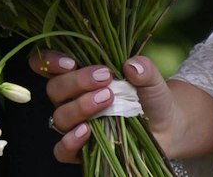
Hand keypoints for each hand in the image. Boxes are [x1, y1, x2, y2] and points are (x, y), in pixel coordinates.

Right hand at [28, 49, 195, 163]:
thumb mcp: (151, 79)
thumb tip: (132, 66)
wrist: (166, 126)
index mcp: (78, 75)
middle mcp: (71, 99)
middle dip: (77, 82)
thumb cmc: (150, 96)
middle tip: (105, 77)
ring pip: (59, 117)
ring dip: (80, 107)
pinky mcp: (82, 151)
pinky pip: (62, 150)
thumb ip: (144, 69)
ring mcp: (74, 125)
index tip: (69, 61)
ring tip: (107, 100)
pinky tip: (87, 132)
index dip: (48, 61)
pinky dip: (70, 141)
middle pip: (54, 89)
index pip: (47, 65)